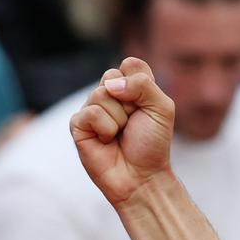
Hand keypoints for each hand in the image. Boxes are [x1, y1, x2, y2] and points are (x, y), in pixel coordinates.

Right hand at [69, 57, 174, 207]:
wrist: (141, 175)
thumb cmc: (152, 143)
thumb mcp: (162, 108)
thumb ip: (143, 85)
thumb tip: (111, 85)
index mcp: (131, 87)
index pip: (130, 64)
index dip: (140, 82)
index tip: (147, 105)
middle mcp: (110, 95)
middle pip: (112, 76)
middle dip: (130, 102)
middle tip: (133, 122)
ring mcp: (92, 108)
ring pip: (101, 94)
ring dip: (119, 118)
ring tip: (120, 134)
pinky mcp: (78, 124)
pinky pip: (91, 113)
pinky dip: (106, 128)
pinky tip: (107, 140)